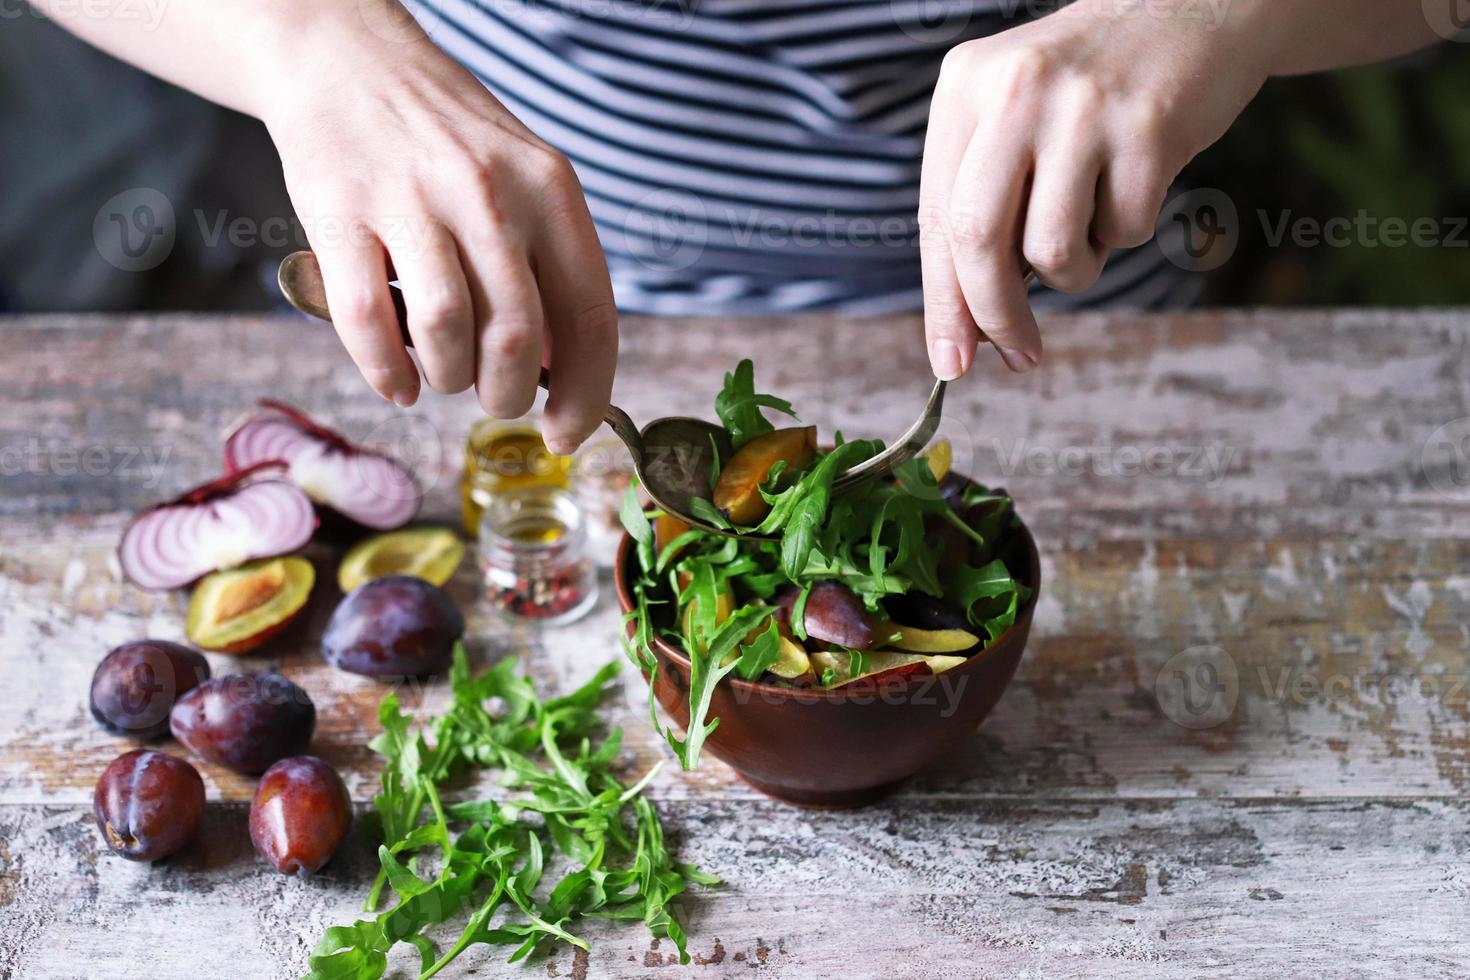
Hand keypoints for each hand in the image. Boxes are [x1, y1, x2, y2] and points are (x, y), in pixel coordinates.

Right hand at [262, 8, 615, 452]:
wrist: (345, 60)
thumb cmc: (447, 142)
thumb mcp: (524, 183)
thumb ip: (549, 268)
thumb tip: (568, 374)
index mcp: (550, 192)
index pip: (590, 317)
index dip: (586, 394)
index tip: (566, 433)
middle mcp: (488, 194)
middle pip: (518, 339)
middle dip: (509, 394)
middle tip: (493, 395)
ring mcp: (411, 201)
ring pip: (446, 336)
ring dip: (448, 381)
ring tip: (442, 376)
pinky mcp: (340, 213)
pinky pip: (368, 321)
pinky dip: (385, 371)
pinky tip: (396, 380)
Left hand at [919, 0, 1270, 377]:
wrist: (1192, 6)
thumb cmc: (1087, 90)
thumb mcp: (1012, 119)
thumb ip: (981, 207)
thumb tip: (965, 330)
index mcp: (964, 89)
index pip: (936, 219)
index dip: (942, 302)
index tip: (949, 363)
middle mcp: (1014, 91)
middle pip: (978, 240)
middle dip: (995, 316)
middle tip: (1018, 354)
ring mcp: (1083, 107)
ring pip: (1052, 249)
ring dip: (1073, 269)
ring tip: (1089, 225)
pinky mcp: (1149, 126)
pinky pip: (1123, 230)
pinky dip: (1125, 231)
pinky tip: (1133, 181)